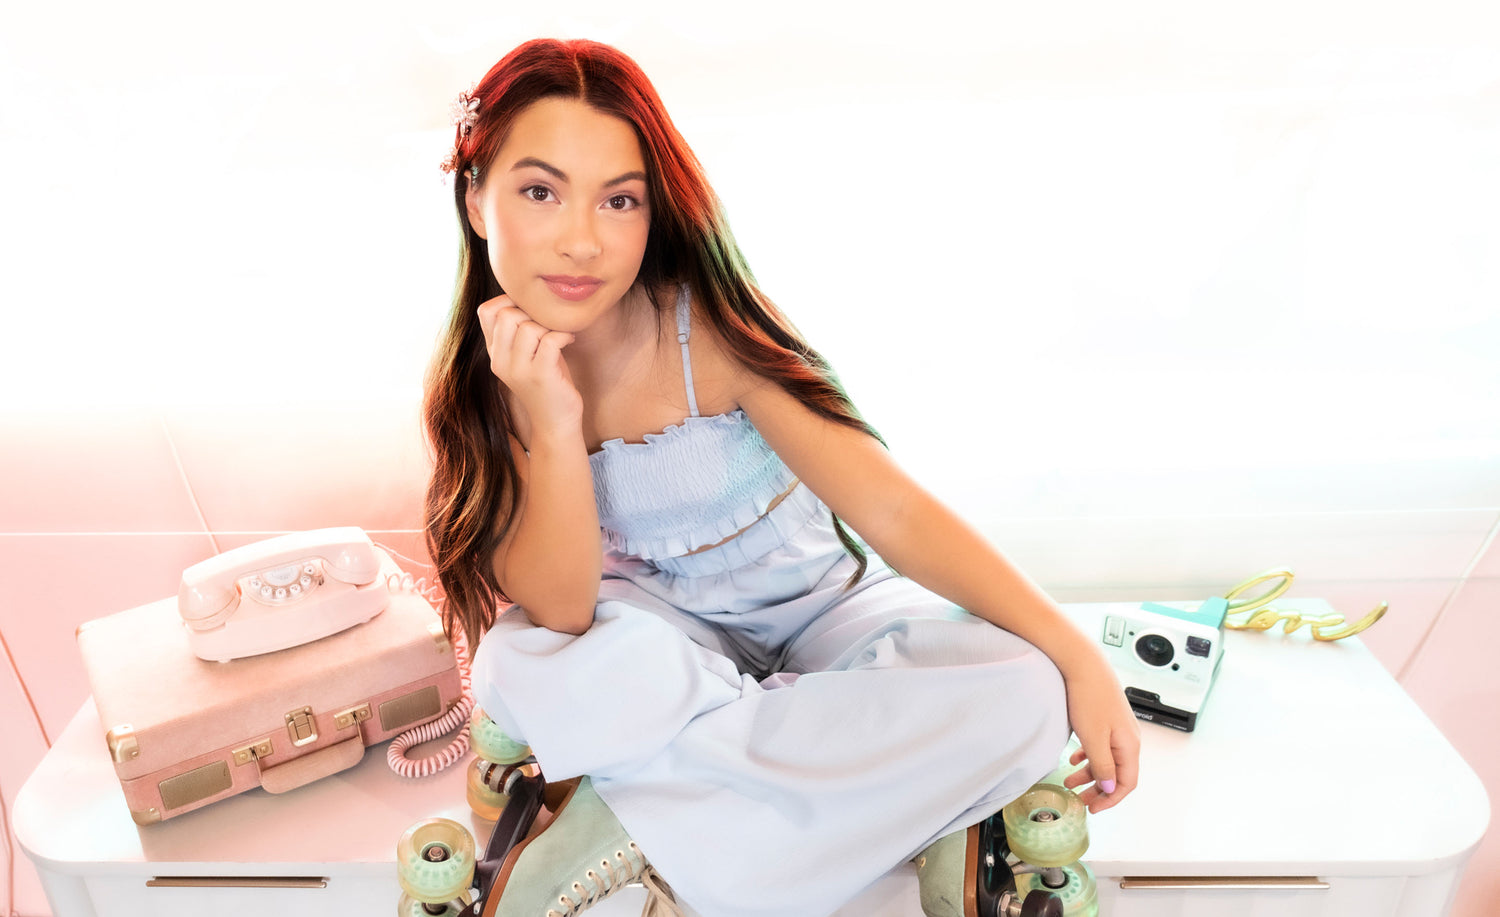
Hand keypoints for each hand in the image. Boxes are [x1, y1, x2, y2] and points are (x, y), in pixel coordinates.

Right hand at [476, 295, 581, 434]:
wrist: (555, 423)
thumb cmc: (547, 381)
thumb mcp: (526, 354)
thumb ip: (519, 330)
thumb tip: (528, 295)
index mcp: (495, 352)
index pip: (485, 311)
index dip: (509, 300)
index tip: (531, 309)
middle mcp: (500, 361)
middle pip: (507, 314)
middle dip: (532, 312)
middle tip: (548, 324)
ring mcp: (518, 370)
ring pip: (528, 326)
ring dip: (550, 325)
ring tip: (559, 335)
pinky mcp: (540, 376)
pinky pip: (549, 340)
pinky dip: (563, 335)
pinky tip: (569, 341)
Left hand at [1059, 663, 1139, 813]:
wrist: (1083, 663)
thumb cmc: (1089, 698)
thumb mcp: (1094, 738)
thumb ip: (1103, 766)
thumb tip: (1111, 789)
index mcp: (1129, 745)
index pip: (1127, 782)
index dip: (1112, 799)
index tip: (1094, 809)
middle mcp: (1128, 738)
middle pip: (1117, 773)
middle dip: (1099, 789)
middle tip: (1080, 799)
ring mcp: (1118, 727)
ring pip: (1107, 759)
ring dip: (1090, 773)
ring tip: (1070, 780)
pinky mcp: (1106, 719)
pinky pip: (1101, 745)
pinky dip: (1089, 756)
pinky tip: (1074, 758)